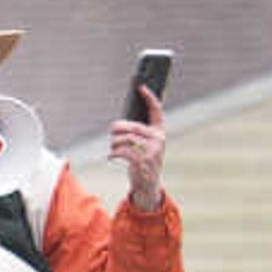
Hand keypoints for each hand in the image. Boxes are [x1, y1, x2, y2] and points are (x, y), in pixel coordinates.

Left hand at [110, 87, 166, 212]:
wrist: (149, 185)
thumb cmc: (143, 161)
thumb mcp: (145, 146)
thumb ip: (138, 133)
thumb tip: (118, 125)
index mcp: (160, 132)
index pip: (156, 110)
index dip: (149, 98)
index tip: (141, 86)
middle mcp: (158, 140)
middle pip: (132, 126)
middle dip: (118, 128)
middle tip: (112, 131)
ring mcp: (151, 151)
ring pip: (125, 138)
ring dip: (114, 142)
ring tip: (112, 146)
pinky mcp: (142, 162)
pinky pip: (122, 151)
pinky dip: (113, 153)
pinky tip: (112, 156)